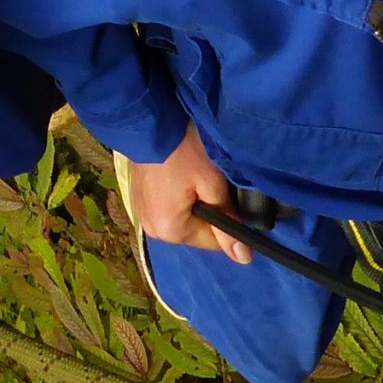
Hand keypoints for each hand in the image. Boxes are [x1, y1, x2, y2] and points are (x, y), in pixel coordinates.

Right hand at [122, 123, 250, 262]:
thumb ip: (227, 221)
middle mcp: (153, 231)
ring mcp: (143, 216)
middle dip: (207, 211)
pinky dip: (177, 197)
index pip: (213, 242)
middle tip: (208, 180)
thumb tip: (243, 258)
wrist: (147, 123)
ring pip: (181, 219)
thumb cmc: (182, 152)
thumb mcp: (211, 183)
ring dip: (192, 203)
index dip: (226, 220)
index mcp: (171, 231)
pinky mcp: (139, 201)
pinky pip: (167, 209)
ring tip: (192, 176)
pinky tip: (177, 176)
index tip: (226, 194)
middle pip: (195, 231)